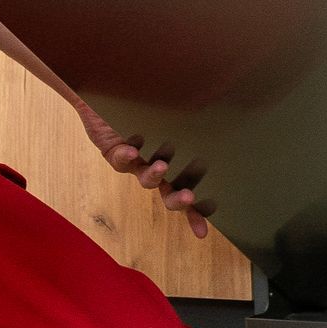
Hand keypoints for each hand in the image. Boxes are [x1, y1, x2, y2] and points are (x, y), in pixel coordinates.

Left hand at [79, 102, 212, 238]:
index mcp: (171, 162)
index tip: (202, 232)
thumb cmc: (143, 105)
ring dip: (154, 175)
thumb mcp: (168, 113)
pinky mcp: (113, 152)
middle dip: (178, 200)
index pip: (186, 190)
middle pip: (167, 192)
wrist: (105, 95)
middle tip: (189, 198)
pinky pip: (120, 158)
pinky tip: (132, 150)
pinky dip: (126, 155)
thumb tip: (222, 98)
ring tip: (162, 167)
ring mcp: (134, 161)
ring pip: (145, 178)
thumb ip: (189, 113)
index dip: (194, 213)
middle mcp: (153, 166)